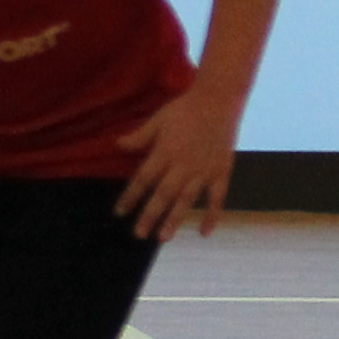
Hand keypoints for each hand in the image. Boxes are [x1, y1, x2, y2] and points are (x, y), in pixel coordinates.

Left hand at [114, 79, 244, 239]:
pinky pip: (217, 198)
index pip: (143, 179)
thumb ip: (140, 137)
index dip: (131, 196)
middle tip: (139, 234)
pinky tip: (204, 233)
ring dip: (175, 219)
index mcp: (165, 152)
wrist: (219, 100)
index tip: (120, 212)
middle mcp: (183, 165)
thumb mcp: (158, 119)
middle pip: (163, 194)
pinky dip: (212, 215)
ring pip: (187, 199)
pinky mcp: (221, 172)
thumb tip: (117, 145)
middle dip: (150, 215)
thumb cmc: (185, 108)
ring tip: (164, 238)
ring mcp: (203, 170)